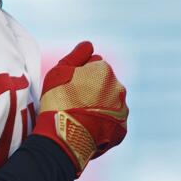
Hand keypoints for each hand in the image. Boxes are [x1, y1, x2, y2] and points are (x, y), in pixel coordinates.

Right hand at [32, 41, 127, 173]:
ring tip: (79, 118)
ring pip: (110, 104)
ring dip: (98, 108)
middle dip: (93, 91)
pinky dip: (102, 125)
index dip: (80, 76)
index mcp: (104, 70)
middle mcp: (119, 88)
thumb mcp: (59, 71)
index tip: (69, 88)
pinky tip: (86, 129)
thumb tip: (89, 45)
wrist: (65, 135)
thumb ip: (77, 55)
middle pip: (104, 86)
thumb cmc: (58, 100)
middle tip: (73, 103)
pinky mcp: (122, 130)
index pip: (94, 67)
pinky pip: (112, 123)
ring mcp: (122, 110)